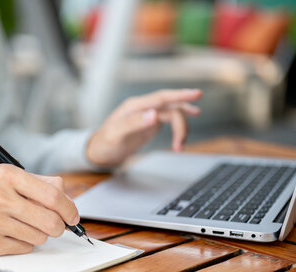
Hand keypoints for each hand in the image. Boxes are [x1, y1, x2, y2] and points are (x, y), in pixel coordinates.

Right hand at [0, 164, 79, 255]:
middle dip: (59, 226)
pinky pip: (24, 248)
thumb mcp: (6, 176)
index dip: (70, 209)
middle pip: (51, 221)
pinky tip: (10, 233)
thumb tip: (68, 199)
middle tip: (55, 225)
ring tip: (24, 224)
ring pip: (40, 237)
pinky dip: (23, 242)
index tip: (73, 216)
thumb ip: (40, 183)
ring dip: (39, 233)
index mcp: (7, 176)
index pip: (53, 195)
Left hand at [86, 89, 201, 166]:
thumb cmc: (105, 143)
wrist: (99, 152)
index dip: (179, 96)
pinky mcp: (151, 123)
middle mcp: (143, 107)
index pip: (161, 97)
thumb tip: (154, 114)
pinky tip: (185, 131)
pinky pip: (170, 120)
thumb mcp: (116, 135)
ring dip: (180, 129)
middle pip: (170, 108)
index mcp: (134, 106)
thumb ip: (134, 123)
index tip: (196, 94)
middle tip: (180, 144)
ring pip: (173, 114)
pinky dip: (179, 126)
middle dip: (181, 124)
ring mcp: (148, 114)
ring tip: (180, 146)